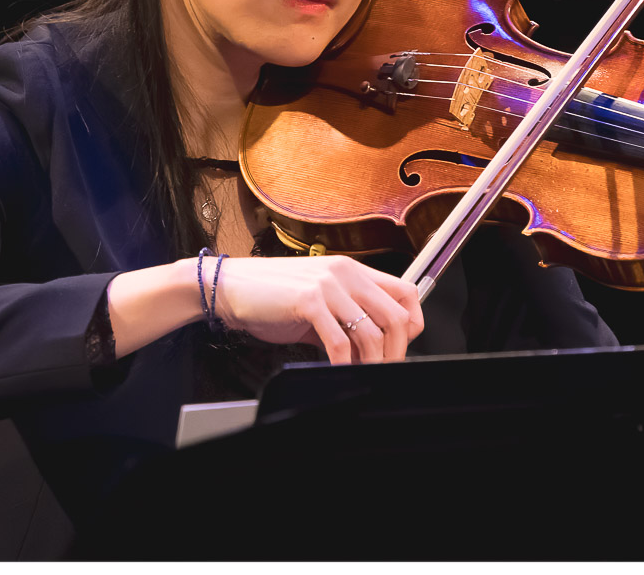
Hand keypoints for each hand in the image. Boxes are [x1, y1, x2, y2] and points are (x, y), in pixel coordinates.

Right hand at [212, 255, 424, 363]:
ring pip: (371, 331)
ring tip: (362, 374)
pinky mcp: (309, 301)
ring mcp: (328, 285)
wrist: (230, 288)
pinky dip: (344, 363)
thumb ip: (346, 321)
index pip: (406, 291)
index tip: (403, 346)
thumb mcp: (319, 303)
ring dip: (372, 361)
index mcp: (352, 270)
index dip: (413, 323)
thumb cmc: (272, 296)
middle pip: (396, 315)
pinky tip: (339, 370)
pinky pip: (339, 341)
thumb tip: (370, 350)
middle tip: (386, 370)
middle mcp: (345, 273)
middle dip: (396, 351)